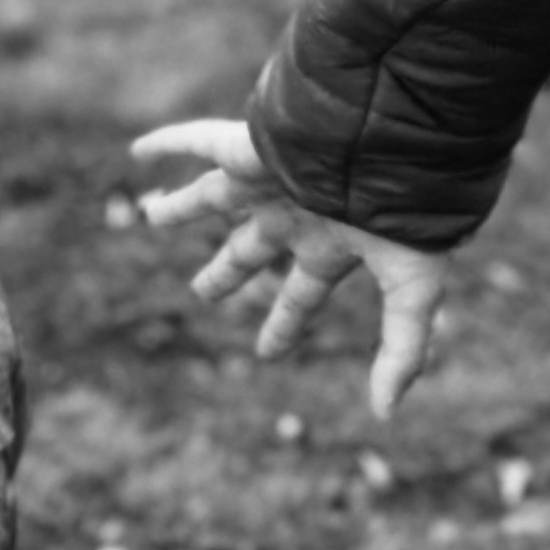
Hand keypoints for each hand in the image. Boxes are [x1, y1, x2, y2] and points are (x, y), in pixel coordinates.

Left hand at [131, 116, 456, 418]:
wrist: (396, 137)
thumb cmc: (407, 209)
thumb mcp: (413, 287)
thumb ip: (402, 348)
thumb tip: (386, 413)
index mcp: (332, 245)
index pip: (300, 295)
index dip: (284, 326)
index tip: (267, 354)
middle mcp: (296, 213)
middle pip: (250, 249)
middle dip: (227, 273)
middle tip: (202, 292)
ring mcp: (268, 180)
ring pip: (212, 198)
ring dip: (182, 208)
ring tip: (150, 216)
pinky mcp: (247, 147)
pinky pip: (196, 141)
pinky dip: (167, 143)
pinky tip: (136, 151)